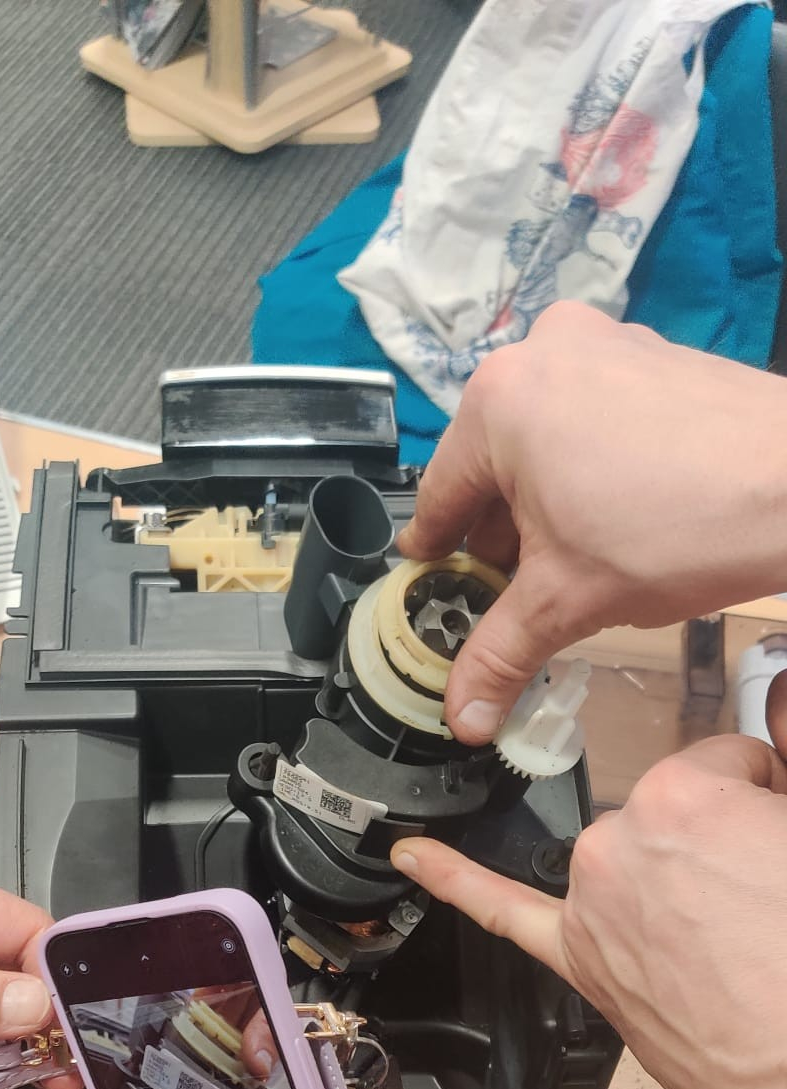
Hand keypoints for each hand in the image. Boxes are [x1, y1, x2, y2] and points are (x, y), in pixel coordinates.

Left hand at [393, 693, 786, 1088]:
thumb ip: (780, 787)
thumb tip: (772, 763)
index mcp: (683, 796)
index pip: (729, 764)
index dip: (764, 796)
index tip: (777, 825)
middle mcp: (619, 842)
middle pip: (673, 812)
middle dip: (717, 838)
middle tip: (761, 892)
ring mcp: (589, 903)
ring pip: (625, 857)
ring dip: (663, 876)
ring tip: (720, 931)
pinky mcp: (579, 960)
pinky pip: (501, 910)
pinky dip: (454, 880)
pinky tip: (415, 856)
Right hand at [399, 303, 786, 742]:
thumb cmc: (683, 526)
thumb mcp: (569, 603)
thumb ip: (500, 655)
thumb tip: (461, 712)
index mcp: (499, 400)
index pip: (439, 496)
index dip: (436, 560)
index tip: (436, 594)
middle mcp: (543, 353)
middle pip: (493, 466)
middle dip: (502, 537)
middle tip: (515, 598)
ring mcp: (604, 345)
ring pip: (546, 444)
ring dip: (548, 507)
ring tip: (576, 566)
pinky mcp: (652, 356)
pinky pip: (594, 422)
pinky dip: (591, 473)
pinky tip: (620, 524)